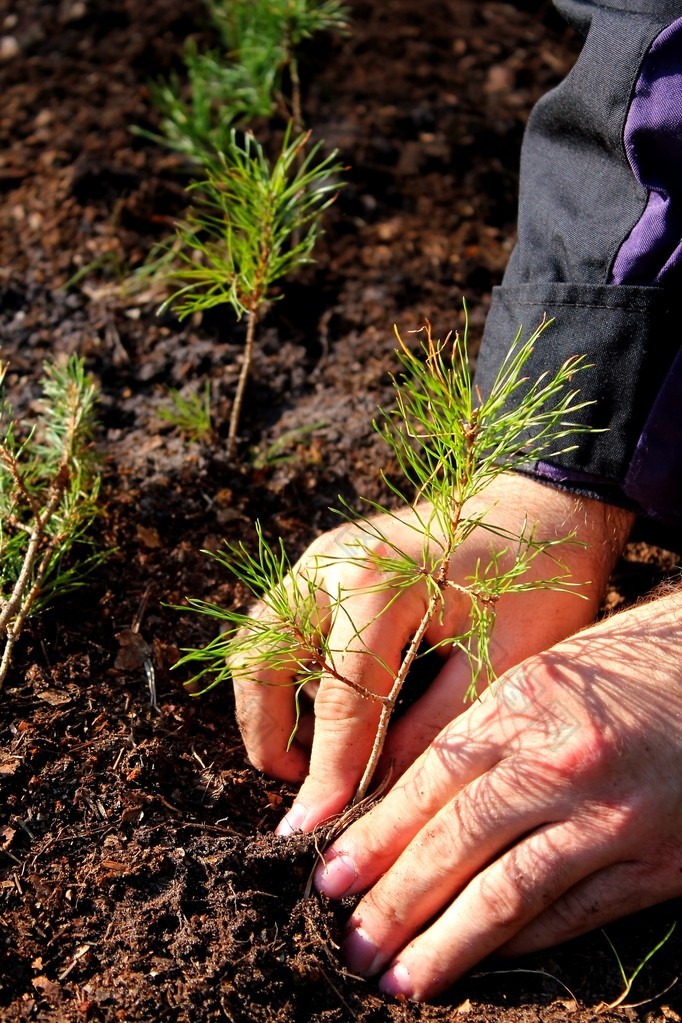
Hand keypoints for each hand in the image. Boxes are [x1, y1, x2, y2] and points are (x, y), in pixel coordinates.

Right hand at [232, 473, 632, 830]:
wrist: (545, 505)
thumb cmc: (539, 580)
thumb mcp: (501, 663)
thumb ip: (433, 729)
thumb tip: (375, 795)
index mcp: (378, 586)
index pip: (337, 701)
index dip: (326, 773)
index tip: (314, 831)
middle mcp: (332, 564)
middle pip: (262, 661)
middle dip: (267, 735)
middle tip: (301, 790)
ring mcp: (322, 555)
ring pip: (259, 638)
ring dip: (267, 703)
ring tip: (307, 756)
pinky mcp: (326, 559)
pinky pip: (280, 621)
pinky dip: (284, 672)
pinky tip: (323, 709)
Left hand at [313, 587, 681, 1000]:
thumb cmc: (633, 664)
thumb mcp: (551, 672)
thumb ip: (489, 730)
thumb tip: (415, 795)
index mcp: (527, 703)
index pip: (430, 780)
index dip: (376, 836)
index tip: (330, 877)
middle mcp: (563, 762)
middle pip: (457, 842)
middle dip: (395, 901)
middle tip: (350, 945)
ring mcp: (611, 817)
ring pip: (509, 893)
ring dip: (446, 943)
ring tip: (400, 980)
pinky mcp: (657, 864)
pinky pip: (572, 914)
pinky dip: (519, 944)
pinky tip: (479, 962)